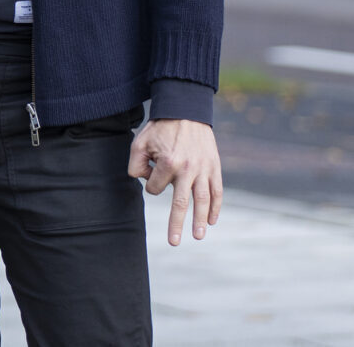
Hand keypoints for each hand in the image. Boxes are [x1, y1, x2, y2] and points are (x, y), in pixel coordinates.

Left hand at [129, 118, 223, 245]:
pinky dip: (216, 207)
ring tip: (198, 236)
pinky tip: (212, 220)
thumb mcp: (140, 142)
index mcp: (168, 163)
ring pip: (203, 200)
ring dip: (200, 220)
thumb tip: (146, 182)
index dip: (151, 183)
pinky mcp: (214, 167)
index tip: (152, 170)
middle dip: (177, 224)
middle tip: (174, 242)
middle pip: (182, 203)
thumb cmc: (160, 128)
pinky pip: (217, 191)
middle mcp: (187, 169)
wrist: (186, 111)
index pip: (156, 189)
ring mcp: (203, 169)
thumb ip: (136, 165)